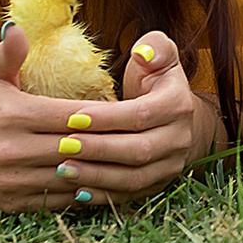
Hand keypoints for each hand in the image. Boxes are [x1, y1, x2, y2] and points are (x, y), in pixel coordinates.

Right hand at [0, 24, 191, 213]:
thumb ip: (8, 52)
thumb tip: (18, 27)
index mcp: (14, 115)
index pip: (72, 116)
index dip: (104, 115)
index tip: (133, 111)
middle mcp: (12, 150)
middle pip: (76, 147)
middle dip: (111, 144)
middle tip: (144, 138)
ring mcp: (12, 180)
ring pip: (70, 177)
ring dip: (101, 172)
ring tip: (132, 164)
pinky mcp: (11, 203)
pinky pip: (56, 200)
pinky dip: (81, 193)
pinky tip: (105, 184)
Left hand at [60, 28, 220, 207]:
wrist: (172, 117)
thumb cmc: (154, 81)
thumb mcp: (159, 55)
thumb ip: (154, 46)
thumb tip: (144, 52)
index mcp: (178, 104)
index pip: (141, 114)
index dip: (108, 117)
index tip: (73, 116)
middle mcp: (180, 138)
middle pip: (139, 150)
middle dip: (98, 149)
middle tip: (62, 145)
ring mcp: (171, 166)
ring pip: (134, 178)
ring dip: (97, 176)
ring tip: (63, 170)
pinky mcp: (157, 185)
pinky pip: (129, 195)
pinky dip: (102, 195)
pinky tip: (76, 190)